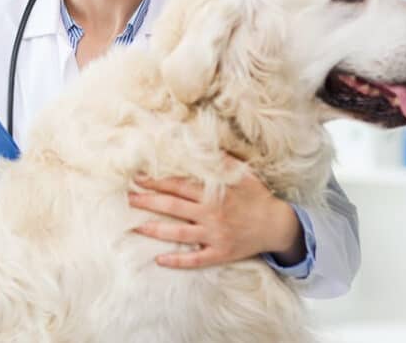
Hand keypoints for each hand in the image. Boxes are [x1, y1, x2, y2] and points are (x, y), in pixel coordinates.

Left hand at [128, 154, 304, 268]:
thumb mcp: (244, 174)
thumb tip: (203, 144)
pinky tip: (159, 260)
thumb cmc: (258, 197)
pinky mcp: (220, 253)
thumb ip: (223, 161)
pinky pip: (195, 260)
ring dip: (155, 230)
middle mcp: (211, 214)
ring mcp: (214, 236)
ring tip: (136, 227)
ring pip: (179, 234)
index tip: (139, 177)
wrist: (277, 225)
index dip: (157, 181)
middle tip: (128, 198)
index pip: (179, 185)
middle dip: (148, 202)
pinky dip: (177, 261)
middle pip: (173, 207)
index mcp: (214, 193)